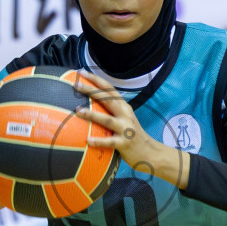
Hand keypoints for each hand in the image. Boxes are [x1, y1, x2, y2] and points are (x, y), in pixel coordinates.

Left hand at [74, 73, 187, 188]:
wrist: (150, 152)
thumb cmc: (132, 135)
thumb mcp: (125, 119)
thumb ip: (112, 111)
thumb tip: (90, 104)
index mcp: (124, 107)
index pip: (109, 89)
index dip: (96, 79)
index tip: (81, 72)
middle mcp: (125, 114)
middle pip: (107, 99)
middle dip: (91, 90)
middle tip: (76, 85)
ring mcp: (125, 129)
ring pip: (107, 119)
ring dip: (92, 115)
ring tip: (78, 110)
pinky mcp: (124, 143)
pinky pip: (109, 142)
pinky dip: (99, 141)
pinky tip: (88, 140)